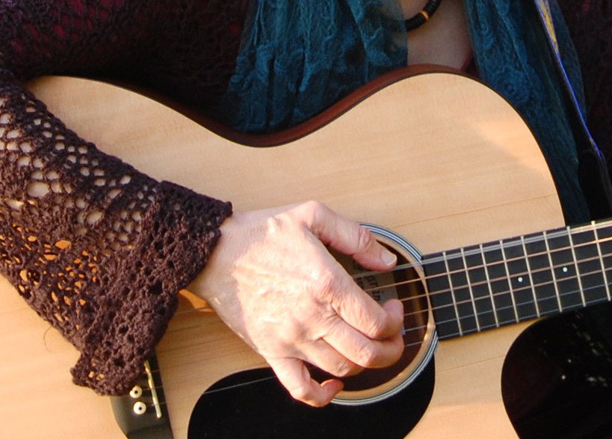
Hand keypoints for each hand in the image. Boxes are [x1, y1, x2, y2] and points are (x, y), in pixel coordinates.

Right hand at [187, 200, 404, 406]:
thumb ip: (356, 237)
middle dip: (390, 349)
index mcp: (326, 283)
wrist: (216, 252)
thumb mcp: (314, 215)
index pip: (375, 321)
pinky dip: (322, 395)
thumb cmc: (262, 232)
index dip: (395, 321)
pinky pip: (299, 388)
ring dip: (365, 365)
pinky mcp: (271, 351)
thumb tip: (386, 261)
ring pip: (341, 369)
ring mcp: (291, 338)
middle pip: (366, 352)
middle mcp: (312, 316)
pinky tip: (334, 384)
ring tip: (369, 348)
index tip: (394, 309)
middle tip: (393, 336)